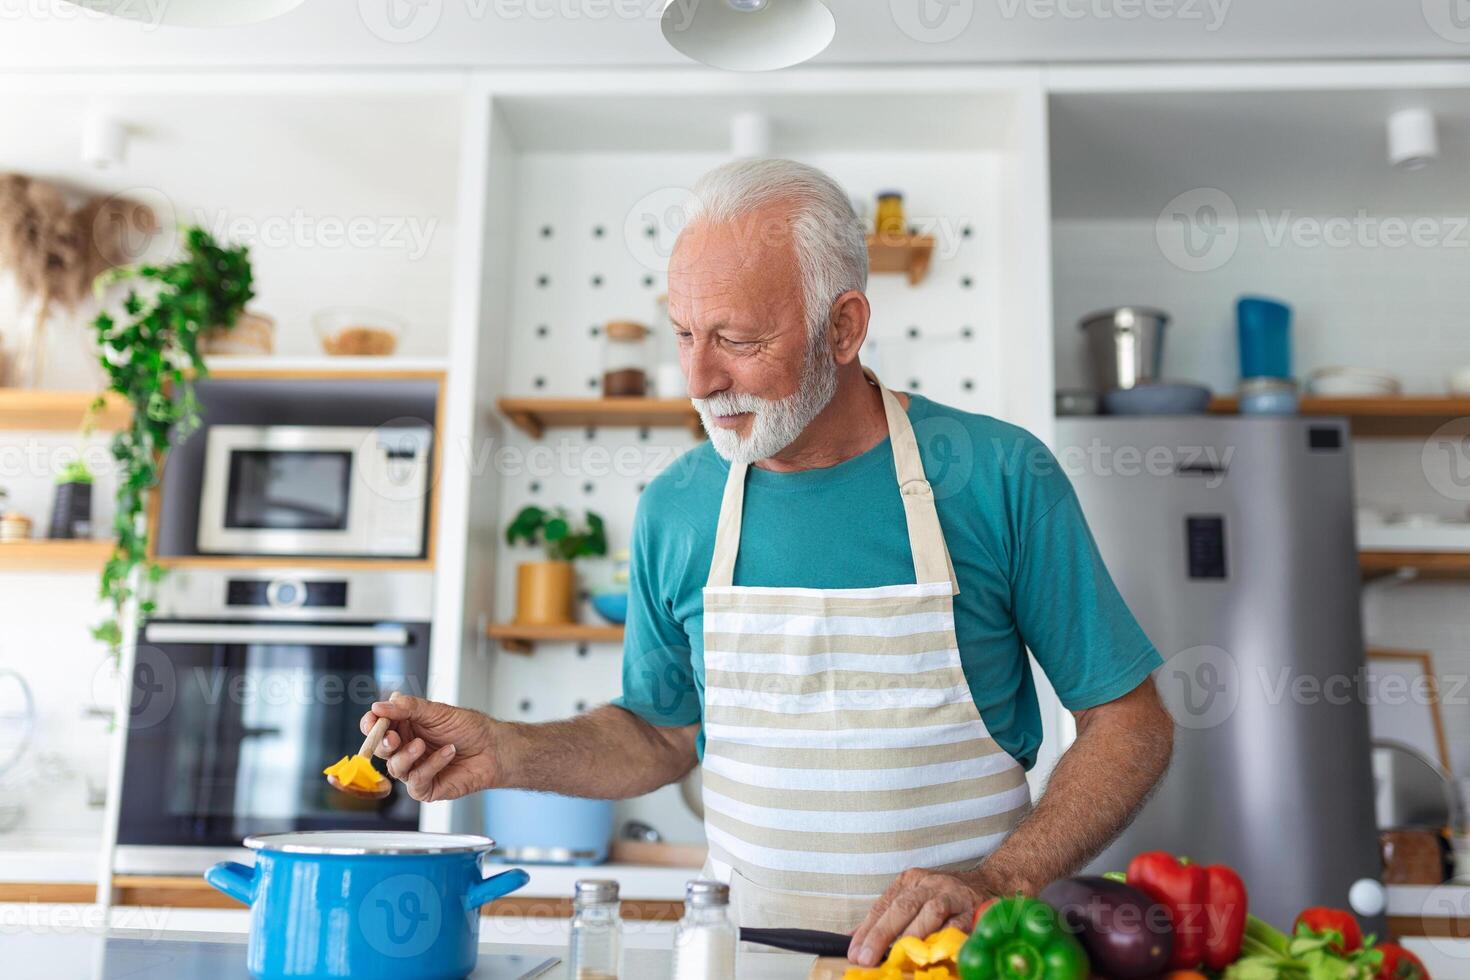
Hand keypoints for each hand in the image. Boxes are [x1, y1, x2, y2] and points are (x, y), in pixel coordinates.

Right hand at [360, 694, 499, 801]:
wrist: (493, 747)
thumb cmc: (468, 729)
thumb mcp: (437, 711)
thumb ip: (408, 707)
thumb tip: (380, 706)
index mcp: (405, 728)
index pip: (376, 728)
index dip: (370, 725)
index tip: (373, 719)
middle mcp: (406, 749)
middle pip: (379, 749)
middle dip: (383, 743)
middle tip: (393, 737)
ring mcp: (414, 770)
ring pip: (394, 767)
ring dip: (407, 755)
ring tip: (424, 744)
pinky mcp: (426, 788)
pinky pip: (416, 781)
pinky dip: (431, 765)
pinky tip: (448, 752)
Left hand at [847, 868, 992, 966]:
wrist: (985, 883)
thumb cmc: (942, 896)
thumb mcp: (912, 897)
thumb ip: (887, 917)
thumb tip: (857, 941)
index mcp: (910, 880)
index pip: (883, 905)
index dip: (867, 930)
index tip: (855, 952)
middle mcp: (929, 884)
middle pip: (902, 907)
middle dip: (882, 934)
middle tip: (868, 958)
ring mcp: (952, 895)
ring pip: (930, 912)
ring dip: (913, 935)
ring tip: (899, 955)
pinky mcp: (972, 910)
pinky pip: (958, 926)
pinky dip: (945, 939)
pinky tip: (933, 953)